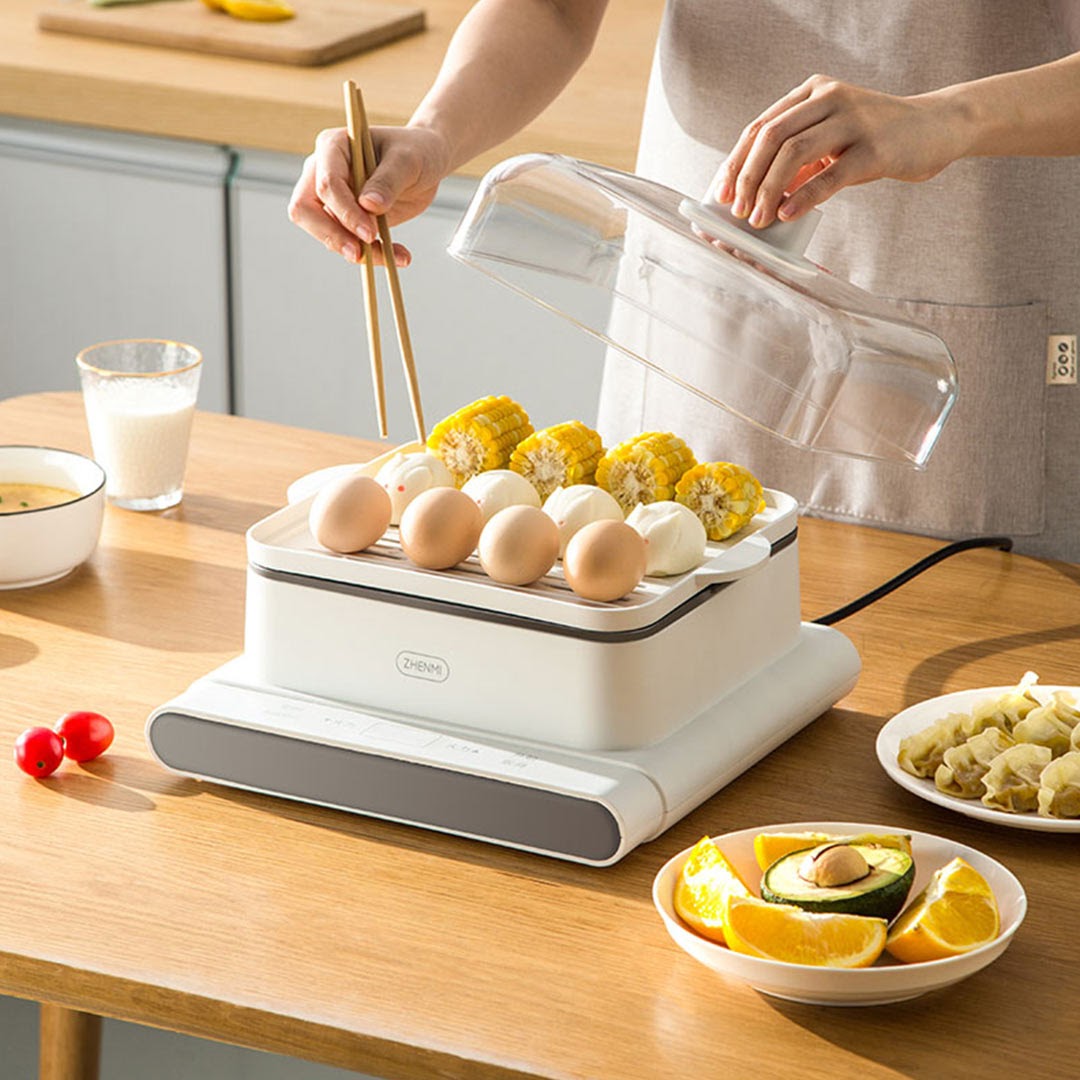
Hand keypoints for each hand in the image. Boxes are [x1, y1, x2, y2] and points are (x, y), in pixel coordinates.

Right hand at [287, 124, 451, 264]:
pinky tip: (399, 256)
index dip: (345, 212)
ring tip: (398, 256)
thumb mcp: (408, 161)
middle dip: (331, 236)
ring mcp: (332, 197)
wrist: (426, 163)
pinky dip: (373, 255)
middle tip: (360, 255)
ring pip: (326, 233)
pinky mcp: (345, 219)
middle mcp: (324, 171)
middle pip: (305, 210)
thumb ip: (388, 180)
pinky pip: (348, 243)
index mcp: (333, 147)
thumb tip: (368, 205)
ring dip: (359, 252)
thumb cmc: (416, 152)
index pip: (326, 184)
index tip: (371, 233)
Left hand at [713, 74, 964, 227]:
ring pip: (794, 153)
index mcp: (813, 91)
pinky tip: (787, 214)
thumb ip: (798, 158)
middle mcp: (830, 97)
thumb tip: (756, 193)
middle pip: (771, 137)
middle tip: (738, 212)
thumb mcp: (832, 140)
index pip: (761, 127)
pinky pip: (829, 175)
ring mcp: (853, 120)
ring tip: (759, 219)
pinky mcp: (874, 148)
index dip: (737, 162)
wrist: (937, 127)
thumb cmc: (876, 139)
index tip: (723, 193)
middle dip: (748, 178)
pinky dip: (803, 197)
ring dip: (768, 190)